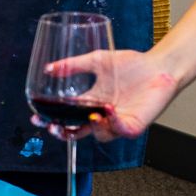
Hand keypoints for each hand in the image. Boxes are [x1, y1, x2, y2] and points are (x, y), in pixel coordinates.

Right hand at [49, 48, 180, 141]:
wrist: (159, 66)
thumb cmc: (131, 64)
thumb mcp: (98, 60)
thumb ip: (73, 65)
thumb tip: (48, 69)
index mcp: (91, 103)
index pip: (67, 116)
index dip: (51, 120)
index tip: (36, 118)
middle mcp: (102, 116)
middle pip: (78, 132)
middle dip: (64, 132)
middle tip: (54, 126)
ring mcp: (118, 122)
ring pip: (99, 135)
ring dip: (92, 127)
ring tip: (91, 114)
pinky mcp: (134, 125)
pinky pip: (120, 131)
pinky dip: (114, 124)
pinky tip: (109, 111)